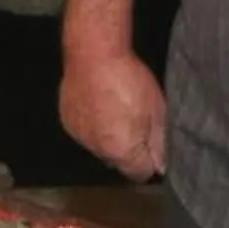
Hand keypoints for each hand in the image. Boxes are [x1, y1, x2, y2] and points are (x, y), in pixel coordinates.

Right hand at [61, 48, 165, 180]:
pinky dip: (93, 125)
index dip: (150, 161)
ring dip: (109, 137)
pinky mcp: (68, 121)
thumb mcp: (156, 109)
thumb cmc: (129, 79)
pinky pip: (85, 132)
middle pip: (119, 161)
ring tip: (116, 109)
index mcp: (122, 151)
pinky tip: (100, 104)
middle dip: (129, 149)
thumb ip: (159, 143)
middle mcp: (98, 150)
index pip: (140, 173)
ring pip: (100, 147)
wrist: (93, 54)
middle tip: (137, 121)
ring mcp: (80, 136)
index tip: (153, 144)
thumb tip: (161, 165)